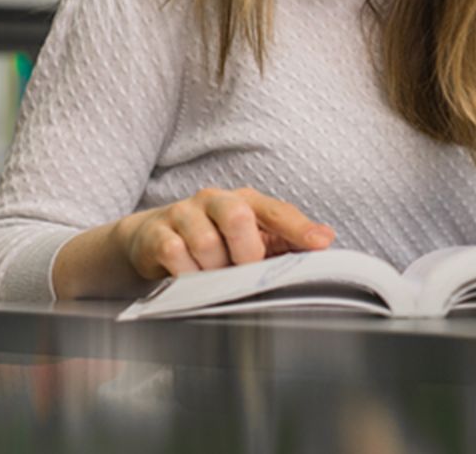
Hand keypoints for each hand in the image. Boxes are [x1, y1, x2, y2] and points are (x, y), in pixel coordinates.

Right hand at [116, 186, 335, 279]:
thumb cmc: (212, 238)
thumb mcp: (248, 238)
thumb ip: (283, 242)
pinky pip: (177, 255)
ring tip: (213, 275)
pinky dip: (187, 274)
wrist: (151, 238)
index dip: (299, 228)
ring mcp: (184, 213)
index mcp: (246, 201)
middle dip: (245, 253)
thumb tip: (324, 243)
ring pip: (206, 243)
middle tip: (243, 271)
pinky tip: (189, 276)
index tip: (320, 244)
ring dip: (213, 270)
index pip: (277, 210)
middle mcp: (215, 200)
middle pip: (237, 218)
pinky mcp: (158, 233)